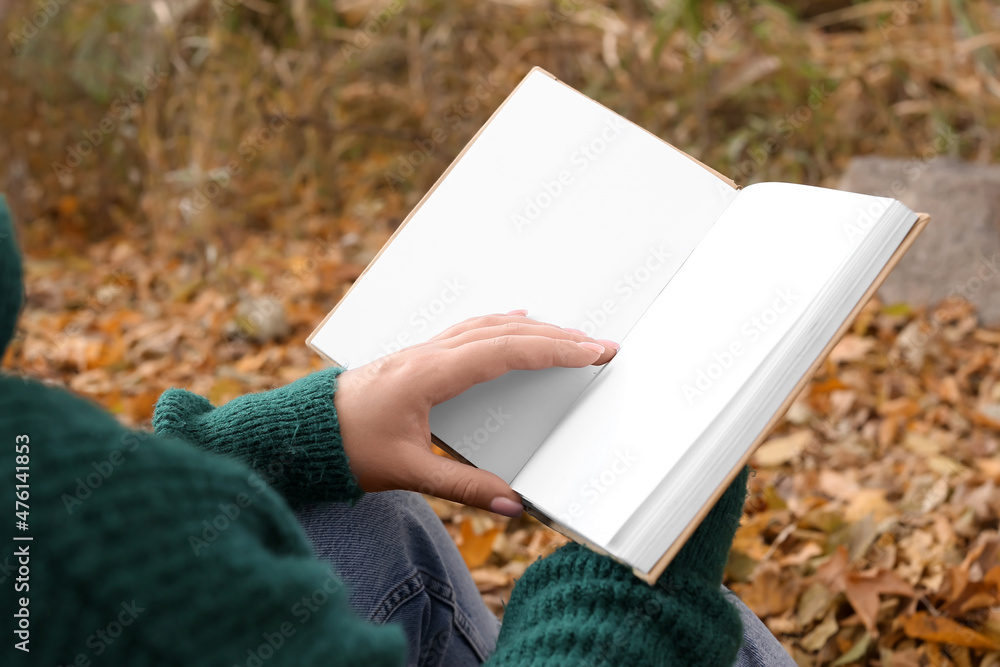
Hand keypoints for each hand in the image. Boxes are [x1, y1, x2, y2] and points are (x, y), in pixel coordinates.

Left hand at [333, 311, 618, 516]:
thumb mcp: (407, 473)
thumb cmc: (348, 447)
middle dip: (558, 337)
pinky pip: (470, 331)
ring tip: (572, 336)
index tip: (591, 352)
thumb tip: (513, 505)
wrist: (304, 431)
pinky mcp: (419, 357)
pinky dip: (502, 325)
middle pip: (504, 332)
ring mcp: (423, 350)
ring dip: (534, 328)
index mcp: (430, 374)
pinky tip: (516, 323)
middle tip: (601, 345)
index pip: (504, 353)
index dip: (552, 351)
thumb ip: (463, 487)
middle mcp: (429, 353)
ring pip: (488, 326)